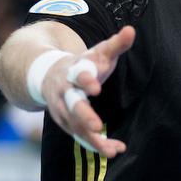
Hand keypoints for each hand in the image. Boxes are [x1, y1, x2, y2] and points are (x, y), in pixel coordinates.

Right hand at [41, 26, 135, 156]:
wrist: (48, 76)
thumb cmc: (82, 64)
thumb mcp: (98, 52)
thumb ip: (115, 44)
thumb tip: (131, 30)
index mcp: (73, 71)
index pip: (79, 74)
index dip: (86, 80)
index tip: (96, 88)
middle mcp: (64, 92)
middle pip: (72, 105)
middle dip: (83, 116)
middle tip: (97, 126)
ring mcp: (62, 110)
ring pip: (75, 126)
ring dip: (92, 139)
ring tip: (111, 150)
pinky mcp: (66, 124)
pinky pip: (79, 137)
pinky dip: (95, 145)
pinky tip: (113, 150)